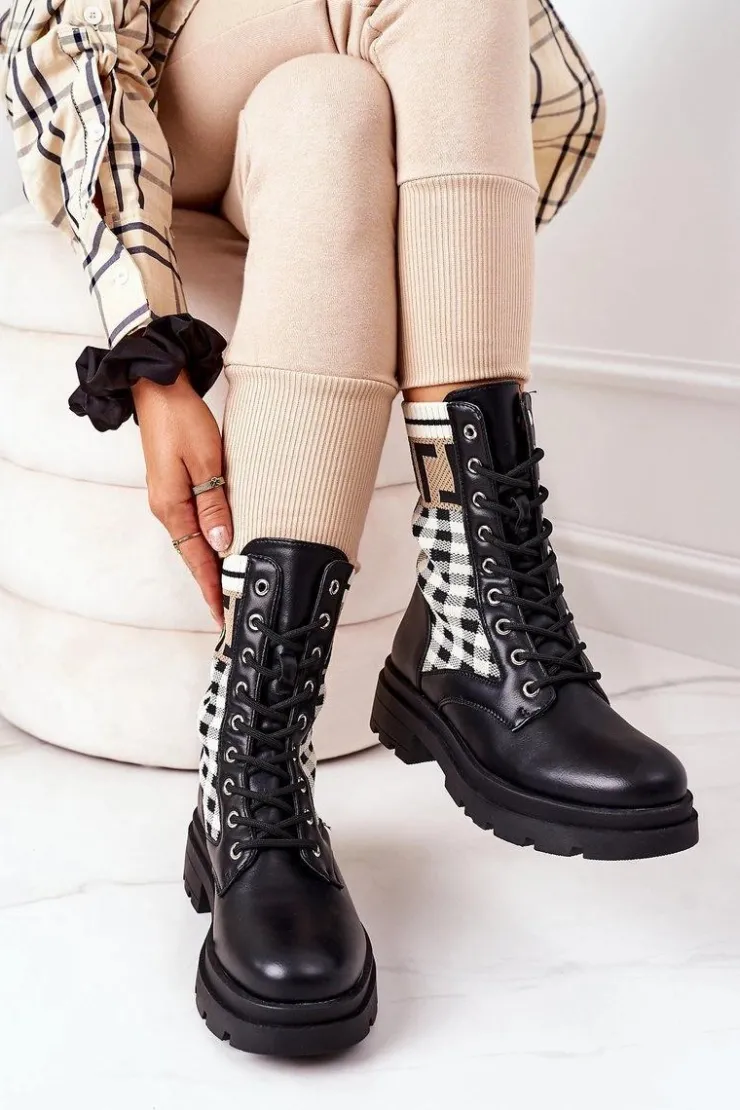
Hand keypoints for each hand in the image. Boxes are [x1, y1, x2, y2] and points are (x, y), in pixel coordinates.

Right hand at [133, 373, 232, 626]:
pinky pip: (191, 524)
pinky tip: (220, 547)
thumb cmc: (181, 419)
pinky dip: (206, 541)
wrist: (158, 389)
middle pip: (193, 555)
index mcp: (172, 506)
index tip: (222, 613)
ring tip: (228, 586)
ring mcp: (168, 499)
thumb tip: (223, 543)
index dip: (210, 586)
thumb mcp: (205, 461)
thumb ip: (214, 504)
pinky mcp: (173, 488)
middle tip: (229, 609)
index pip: (196, 558)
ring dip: (210, 563)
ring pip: (193, 540)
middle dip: (210, 582)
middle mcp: (166, 508)